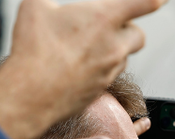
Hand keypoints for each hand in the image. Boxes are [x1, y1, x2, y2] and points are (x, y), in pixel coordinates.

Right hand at [0, 0, 162, 138]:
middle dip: (128, 29)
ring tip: (82, 47)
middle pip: (138, 35)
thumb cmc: (33, 49)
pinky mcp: (102, 88)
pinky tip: (76, 66)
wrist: (30, 94)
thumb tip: (51, 3)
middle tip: (108, 26)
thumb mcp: (36, 6)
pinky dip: (100, 68)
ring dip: (112, 49)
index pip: (144, 3)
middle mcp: (114, 45)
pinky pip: (109, 75)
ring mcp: (110, 70)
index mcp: (104, 18)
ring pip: (123, 56)